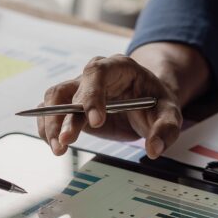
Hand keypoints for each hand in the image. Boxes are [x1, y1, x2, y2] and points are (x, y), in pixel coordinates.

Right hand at [37, 54, 183, 158]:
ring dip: (51, 123)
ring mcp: (80, 90)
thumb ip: (165, 129)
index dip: (92, 95)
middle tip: (66, 140)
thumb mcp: (170, 114)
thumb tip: (154, 149)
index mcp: (119, 67)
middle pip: (71, 89)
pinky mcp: (72, 106)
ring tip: (58, 147)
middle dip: (65, 116)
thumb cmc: (157, 102)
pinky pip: (51, 112)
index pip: (98, 73)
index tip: (95, 121)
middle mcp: (95, 75)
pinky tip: (52, 143)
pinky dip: (48, 127)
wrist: (149, 102)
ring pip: (55, 99)